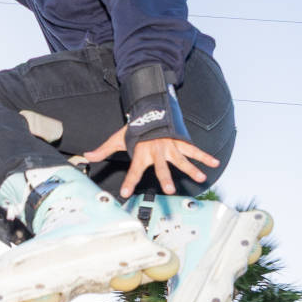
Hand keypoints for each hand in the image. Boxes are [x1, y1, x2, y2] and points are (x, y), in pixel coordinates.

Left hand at [80, 127, 220, 196]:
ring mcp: (170, 146)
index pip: (134, 170)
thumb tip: (87, 155)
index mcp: (141, 152)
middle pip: (161, 167)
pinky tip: (214, 163)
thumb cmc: (134, 128)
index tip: (125, 193)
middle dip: (166, 178)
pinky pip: (194, 149)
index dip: (129, 181)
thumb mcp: (117, 138)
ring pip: (181, 159)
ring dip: (191, 168)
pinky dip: (205, 156)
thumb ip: (103, 149)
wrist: (149, 109)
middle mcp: (156, 151)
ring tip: (201, 178)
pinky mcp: (180, 141)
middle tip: (169, 190)